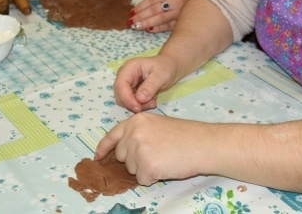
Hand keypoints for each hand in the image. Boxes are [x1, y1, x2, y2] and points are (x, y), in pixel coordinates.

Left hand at [95, 113, 210, 185]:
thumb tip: (122, 149)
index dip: (104, 148)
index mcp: (136, 121)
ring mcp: (138, 150)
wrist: (203, 143)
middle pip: (121, 156)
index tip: (98, 156)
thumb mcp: (157, 125)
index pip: (113, 135)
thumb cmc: (185, 135)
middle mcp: (133, 133)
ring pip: (132, 169)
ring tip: (164, 158)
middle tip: (158, 153)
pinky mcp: (146, 166)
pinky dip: (154, 177)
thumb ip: (138, 133)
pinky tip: (166, 167)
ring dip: (145, 169)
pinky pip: (143, 179)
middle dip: (135, 159)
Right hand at [112, 54, 179, 112]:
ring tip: (153, 102)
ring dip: (138, 105)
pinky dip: (140, 105)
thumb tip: (139, 99)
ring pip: (124, 100)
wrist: (170, 67)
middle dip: (133, 103)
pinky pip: (131, 102)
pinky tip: (151, 101)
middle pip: (120, 94)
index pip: (120, 85)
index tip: (138, 108)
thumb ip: (150, 87)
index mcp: (129, 68)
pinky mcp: (131, 90)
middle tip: (150, 104)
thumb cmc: (166, 68)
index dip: (126, 98)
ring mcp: (127, 83)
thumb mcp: (161, 76)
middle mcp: (125, 75)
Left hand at [128, 0, 190, 32]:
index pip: (152, 0)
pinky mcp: (182, 22)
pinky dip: (157, 28)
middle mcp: (175, 2)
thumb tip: (139, 10)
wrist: (205, 2)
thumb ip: (158, 1)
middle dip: (141, 16)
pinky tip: (149, 30)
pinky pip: (168, 26)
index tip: (131, 13)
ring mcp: (179, 13)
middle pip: (155, 9)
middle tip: (131, 22)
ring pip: (160, 18)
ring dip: (147, 23)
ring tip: (137, 26)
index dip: (140, 6)